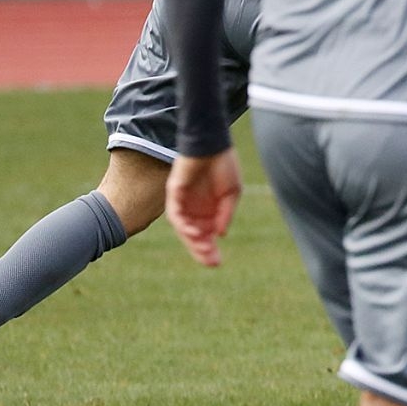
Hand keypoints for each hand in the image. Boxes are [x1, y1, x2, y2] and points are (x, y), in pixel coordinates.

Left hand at [167, 149, 241, 266]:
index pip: (206, 235)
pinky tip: (193, 232)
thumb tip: (220, 234)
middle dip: (201, 250)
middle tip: (211, 262)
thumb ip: (225, 214)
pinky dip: (183, 224)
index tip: (218, 262)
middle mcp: (194, 209)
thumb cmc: (224, 165)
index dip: (210, 249)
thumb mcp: (232, 193)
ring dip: (192, 240)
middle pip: (193, 236)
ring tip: (203, 248)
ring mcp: (183, 201)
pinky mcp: (174, 193)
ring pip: (183, 228)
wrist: (213, 144)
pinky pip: (175, 213)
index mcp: (208, 210)